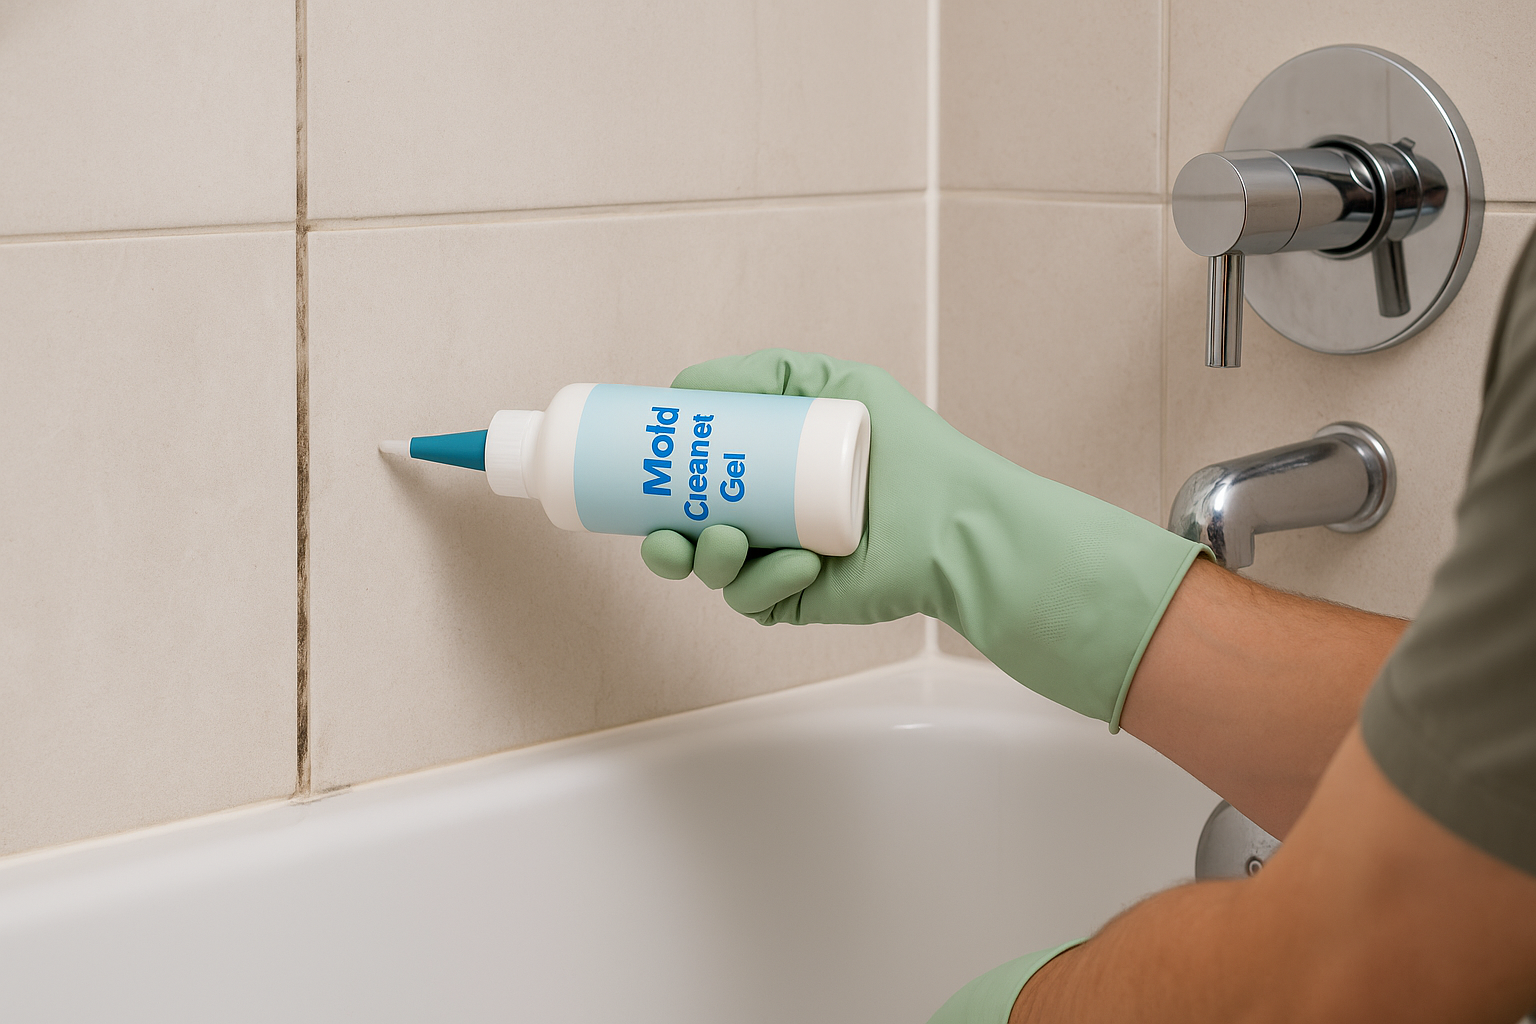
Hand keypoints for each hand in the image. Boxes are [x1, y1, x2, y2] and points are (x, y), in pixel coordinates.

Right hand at [641, 350, 1203, 725]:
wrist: (960, 519)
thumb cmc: (906, 448)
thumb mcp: (835, 385)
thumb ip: (766, 373)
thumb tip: (683, 385)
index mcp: (764, 475)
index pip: (694, 481)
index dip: (655, 483)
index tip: (632, 473)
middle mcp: (767, 520)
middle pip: (688, 536)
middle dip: (662, 543)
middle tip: (664, 535)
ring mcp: (780, 565)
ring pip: (714, 575)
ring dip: (708, 562)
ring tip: (731, 540)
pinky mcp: (798, 602)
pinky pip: (755, 604)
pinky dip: (766, 585)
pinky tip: (802, 565)